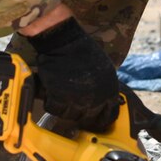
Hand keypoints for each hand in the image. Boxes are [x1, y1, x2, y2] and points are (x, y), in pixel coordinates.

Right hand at [25, 17, 119, 132]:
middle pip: (88, 119)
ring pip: (70, 116)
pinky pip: (54, 109)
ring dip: (64, 108)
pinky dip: (50, 102)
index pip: (109, 116)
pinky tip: (51, 92)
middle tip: (71, 106)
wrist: (63, 41)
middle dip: (80, 114)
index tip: (91, 118)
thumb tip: (101, 102)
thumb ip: (104, 88)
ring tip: (60, 94)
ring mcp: (77, 100)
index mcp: (110, 91)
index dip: (99, 118)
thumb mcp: (104, 70)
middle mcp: (96, 99)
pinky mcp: (59, 98)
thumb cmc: (82, 51)